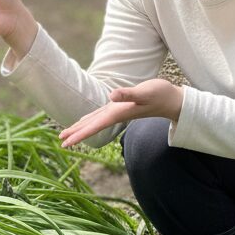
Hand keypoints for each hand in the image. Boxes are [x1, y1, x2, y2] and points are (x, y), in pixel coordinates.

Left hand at [58, 79, 183, 146]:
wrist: (172, 100)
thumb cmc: (160, 94)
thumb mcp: (144, 92)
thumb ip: (128, 94)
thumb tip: (111, 95)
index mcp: (117, 113)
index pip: (93, 126)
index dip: (79, 134)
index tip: (66, 143)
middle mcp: (115, 114)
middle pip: (91, 126)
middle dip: (76, 134)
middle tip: (61, 143)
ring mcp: (117, 111)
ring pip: (95, 121)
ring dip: (81, 128)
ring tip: (67, 134)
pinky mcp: (120, 107)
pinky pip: (101, 116)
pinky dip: (90, 120)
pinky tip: (85, 121)